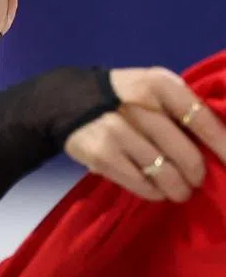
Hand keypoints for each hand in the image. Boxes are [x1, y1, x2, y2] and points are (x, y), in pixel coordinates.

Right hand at [65, 67, 225, 201]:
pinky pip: (138, 181)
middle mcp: (139, 106)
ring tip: (181, 192)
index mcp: (158, 84)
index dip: (221, 143)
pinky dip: (153, 192)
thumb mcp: (151, 88)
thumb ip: (179, 107)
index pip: (199, 116)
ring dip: (177, 188)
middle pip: (183, 151)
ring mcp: (118, 131)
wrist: (66, 102)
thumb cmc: (122, 97)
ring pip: (162, 171)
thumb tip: (214, 143)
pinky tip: (158, 192)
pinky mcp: (102, 155)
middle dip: (196, 173)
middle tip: (198, 181)